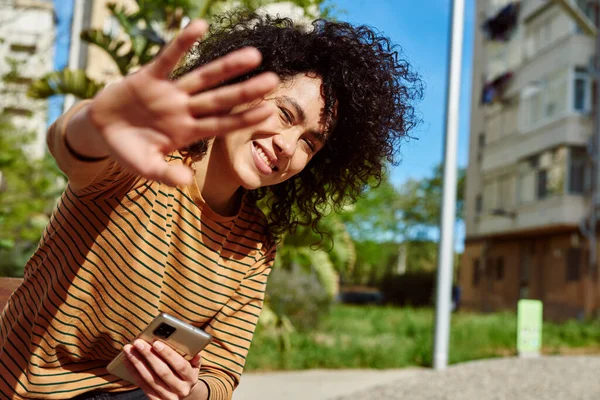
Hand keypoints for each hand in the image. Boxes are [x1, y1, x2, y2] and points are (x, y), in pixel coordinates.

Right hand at [86, 19, 278, 186]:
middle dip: (245, 91)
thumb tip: (186, 182)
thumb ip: (165, 174)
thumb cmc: (128, 150)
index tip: (269, 112)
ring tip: (253, 55)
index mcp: (187, 132)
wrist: (101, 131)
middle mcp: (184, 110)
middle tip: (273, 80)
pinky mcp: (148, 77)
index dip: (244, 118)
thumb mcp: (146, 166)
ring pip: (202, 77)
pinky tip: (200, 26)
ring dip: (226, 67)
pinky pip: (168, 58)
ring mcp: (169, 93)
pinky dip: (182, 43)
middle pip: (220, 99)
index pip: (222, 125)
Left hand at [123, 339, 206, 399]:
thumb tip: (196, 351)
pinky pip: (143, 386)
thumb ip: (194, 357)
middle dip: (149, 355)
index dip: (168, 354)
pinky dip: (134, 372)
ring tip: (129, 349)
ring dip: (137, 363)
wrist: (183, 394)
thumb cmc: (186, 373)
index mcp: (191, 378)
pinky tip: (127, 361)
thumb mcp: (194, 366)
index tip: (156, 343)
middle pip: (162, 372)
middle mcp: (180, 389)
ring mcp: (168, 397)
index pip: (180, 365)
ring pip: (150, 379)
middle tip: (138, 342)